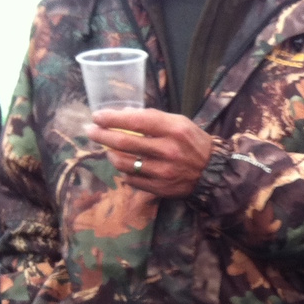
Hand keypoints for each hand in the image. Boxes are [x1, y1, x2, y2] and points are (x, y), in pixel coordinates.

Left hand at [88, 108, 213, 198]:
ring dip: (111, 155)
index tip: (97, 116)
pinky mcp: (161, 188)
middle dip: (102, 135)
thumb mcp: (179, 122)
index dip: (112, 119)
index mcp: (173, 130)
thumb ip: (153, 118)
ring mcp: (163, 172)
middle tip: (90, 131)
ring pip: (124, 164)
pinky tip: (125, 165)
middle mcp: (168, 151)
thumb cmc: (193, 142)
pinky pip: (132, 180)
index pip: (135, 121)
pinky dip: (124, 171)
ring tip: (108, 149)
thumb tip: (123, 114)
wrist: (213, 172)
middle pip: (124, 143)